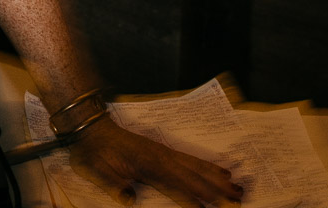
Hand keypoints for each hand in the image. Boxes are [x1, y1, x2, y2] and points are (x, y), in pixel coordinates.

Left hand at [68, 116, 243, 205]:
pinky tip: (221, 170)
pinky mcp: (163, 150)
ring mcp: (163, 152)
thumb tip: (130, 200)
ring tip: (237, 187)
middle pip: (192, 176)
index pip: (173, 186)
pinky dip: (207, 165)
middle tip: (238, 200)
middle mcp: (159, 157)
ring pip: (196, 166)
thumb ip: (112, 185)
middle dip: (215, 189)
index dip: (190, 199)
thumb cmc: (91, 152)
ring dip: (217, 178)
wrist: (89, 126)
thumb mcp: (94, 171)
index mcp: (144, 165)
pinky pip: (190, 158)